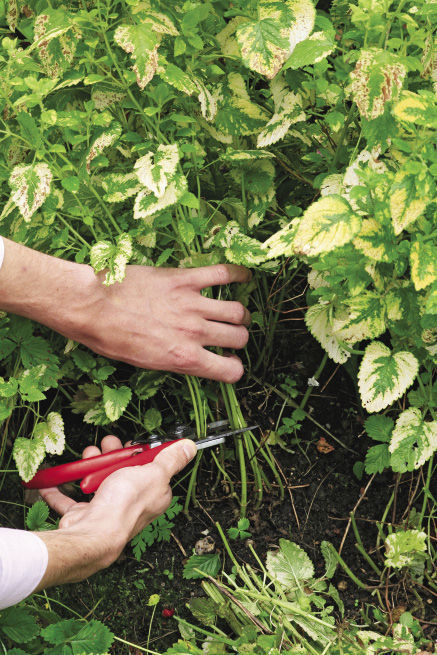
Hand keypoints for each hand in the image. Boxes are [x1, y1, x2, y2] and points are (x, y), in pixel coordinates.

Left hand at [0, 239, 251, 382]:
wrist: (92, 306)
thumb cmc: (111, 338)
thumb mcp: (146, 363)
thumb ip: (177, 361)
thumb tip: (193, 358)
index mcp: (184, 358)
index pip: (231, 371)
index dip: (233, 368)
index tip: (227, 362)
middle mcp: (194, 333)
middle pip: (239, 337)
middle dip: (238, 340)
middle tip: (229, 336)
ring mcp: (192, 304)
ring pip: (236, 311)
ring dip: (239, 315)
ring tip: (234, 313)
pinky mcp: (184, 279)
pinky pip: (222, 274)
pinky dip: (238, 275)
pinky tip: (243, 277)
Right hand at [35, 435, 195, 586]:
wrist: (92, 535)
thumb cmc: (124, 506)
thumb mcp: (155, 473)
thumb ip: (171, 460)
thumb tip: (190, 447)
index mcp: (154, 494)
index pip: (150, 467)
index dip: (139, 452)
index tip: (131, 443)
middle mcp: (132, 503)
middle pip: (122, 471)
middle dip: (111, 455)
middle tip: (106, 445)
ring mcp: (107, 510)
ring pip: (97, 481)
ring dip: (89, 466)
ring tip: (87, 456)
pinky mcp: (84, 516)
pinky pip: (69, 501)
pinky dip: (59, 490)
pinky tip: (51, 482)